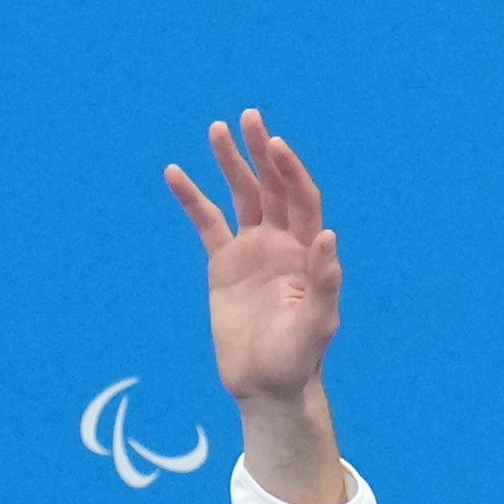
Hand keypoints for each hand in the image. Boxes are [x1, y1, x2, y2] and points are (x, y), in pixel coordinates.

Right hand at [165, 113, 341, 407]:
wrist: (268, 386)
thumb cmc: (299, 360)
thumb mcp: (317, 325)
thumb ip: (325, 282)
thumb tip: (329, 236)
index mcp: (307, 254)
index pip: (302, 200)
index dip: (290, 171)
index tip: (274, 144)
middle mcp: (282, 245)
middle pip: (272, 188)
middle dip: (262, 153)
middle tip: (249, 118)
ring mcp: (252, 252)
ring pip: (241, 197)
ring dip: (231, 163)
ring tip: (218, 129)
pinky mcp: (224, 265)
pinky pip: (206, 222)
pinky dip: (192, 198)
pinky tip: (175, 173)